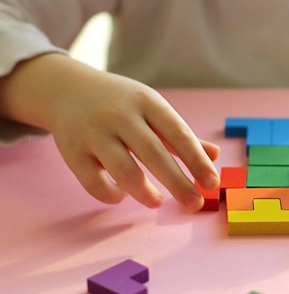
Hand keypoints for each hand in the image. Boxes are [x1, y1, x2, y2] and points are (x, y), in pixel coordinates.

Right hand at [0, 54, 220, 210]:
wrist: (67, 89)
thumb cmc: (122, 104)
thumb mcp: (153, 110)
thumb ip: (181, 135)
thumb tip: (215, 156)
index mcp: (147, 102)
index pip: (178, 133)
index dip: (197, 160)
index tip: (213, 183)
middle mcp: (121, 115)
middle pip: (154, 154)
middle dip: (178, 183)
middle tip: (194, 204)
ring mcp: (94, 133)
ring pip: (124, 170)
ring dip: (145, 193)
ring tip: (157, 202)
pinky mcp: (72, 151)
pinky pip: (94, 182)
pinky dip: (111, 194)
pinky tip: (123, 195)